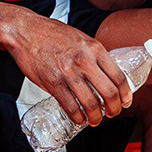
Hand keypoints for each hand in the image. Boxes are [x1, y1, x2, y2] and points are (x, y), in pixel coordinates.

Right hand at [9, 16, 132, 126]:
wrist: (25, 31)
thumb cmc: (52, 33)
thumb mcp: (81, 38)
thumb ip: (93, 54)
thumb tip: (103, 72)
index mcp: (95, 49)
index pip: (118, 76)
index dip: (125, 94)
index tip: (125, 101)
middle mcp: (84, 61)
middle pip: (109, 93)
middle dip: (114, 108)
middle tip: (112, 113)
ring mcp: (68, 73)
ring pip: (91, 103)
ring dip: (96, 117)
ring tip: (95, 121)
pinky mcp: (52, 83)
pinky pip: (70, 107)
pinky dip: (78, 118)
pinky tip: (79, 120)